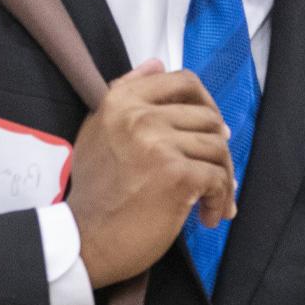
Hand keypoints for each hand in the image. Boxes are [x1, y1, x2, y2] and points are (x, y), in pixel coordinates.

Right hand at [66, 59, 236, 286]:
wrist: (82, 241)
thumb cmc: (94, 194)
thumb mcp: (97, 131)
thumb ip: (125, 93)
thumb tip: (155, 62)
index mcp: (121, 101)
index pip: (182, 82)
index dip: (205, 103)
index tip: (210, 128)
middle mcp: (139, 116)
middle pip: (207, 117)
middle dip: (218, 146)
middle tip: (215, 170)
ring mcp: (159, 144)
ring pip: (217, 148)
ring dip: (222, 178)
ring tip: (211, 201)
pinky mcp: (177, 174)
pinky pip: (219, 178)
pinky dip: (221, 200)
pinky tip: (208, 216)